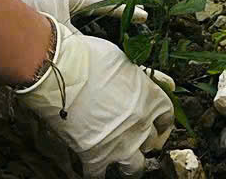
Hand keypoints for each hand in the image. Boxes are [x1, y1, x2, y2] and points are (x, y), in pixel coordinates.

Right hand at [16, 19, 174, 178]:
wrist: (58, 73)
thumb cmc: (88, 59)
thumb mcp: (122, 60)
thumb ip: (146, 77)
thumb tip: (167, 83)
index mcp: (149, 100)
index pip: (167, 117)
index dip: (162, 122)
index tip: (157, 124)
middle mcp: (140, 125)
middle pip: (153, 143)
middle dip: (146, 141)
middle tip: (136, 138)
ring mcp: (120, 144)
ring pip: (135, 168)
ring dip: (129, 164)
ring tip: (120, 158)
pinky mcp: (96, 156)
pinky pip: (99, 175)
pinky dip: (95, 172)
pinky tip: (91, 167)